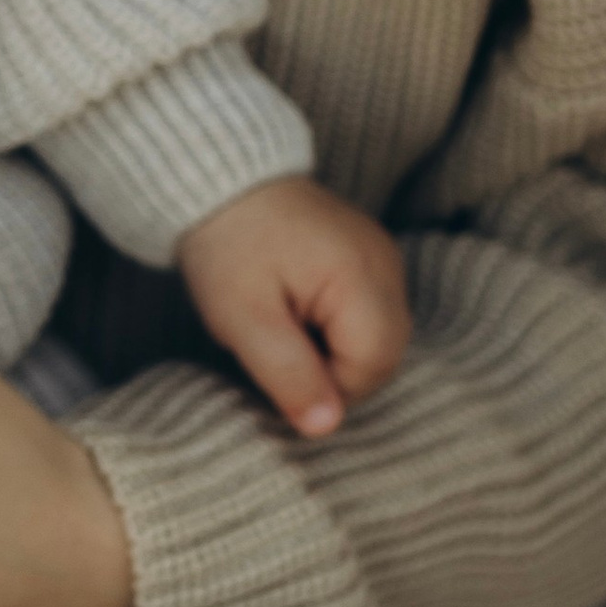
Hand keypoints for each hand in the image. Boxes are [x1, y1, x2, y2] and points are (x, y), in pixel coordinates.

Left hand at [178, 176, 408, 438]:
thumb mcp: (244, 317)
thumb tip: (326, 427)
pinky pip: (369, 314)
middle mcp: (387, 265)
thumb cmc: (226, 245)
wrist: (218, 179)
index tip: (274, 367)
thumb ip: (288, 373)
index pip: (372, 367)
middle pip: (383, 356)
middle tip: (273, 346)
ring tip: (281, 323)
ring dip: (332, 350)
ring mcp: (383, 258)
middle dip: (330, 370)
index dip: (325, 386)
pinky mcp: (370, 257)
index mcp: (361, 276)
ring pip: (377, 339)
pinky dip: (335, 327)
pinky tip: (294, 309)